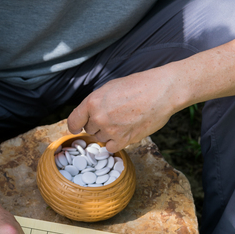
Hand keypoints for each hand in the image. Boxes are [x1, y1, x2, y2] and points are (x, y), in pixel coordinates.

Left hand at [68, 67, 182, 152]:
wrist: (160, 92)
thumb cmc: (138, 86)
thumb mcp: (109, 88)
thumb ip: (96, 103)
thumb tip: (89, 115)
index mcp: (92, 102)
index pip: (73, 121)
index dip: (74, 126)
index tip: (76, 128)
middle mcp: (98, 117)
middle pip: (89, 130)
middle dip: (97, 125)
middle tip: (113, 116)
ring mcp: (111, 130)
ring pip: (101, 139)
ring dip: (108, 133)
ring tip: (123, 121)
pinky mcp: (124, 140)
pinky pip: (111, 147)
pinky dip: (116, 142)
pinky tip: (124, 132)